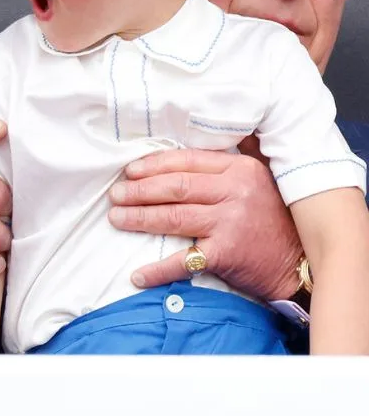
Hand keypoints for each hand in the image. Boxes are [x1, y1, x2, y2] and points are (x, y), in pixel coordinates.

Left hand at [107, 148, 300, 301]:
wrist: (300, 262)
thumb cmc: (273, 218)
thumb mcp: (259, 178)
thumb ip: (234, 157)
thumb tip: (204, 140)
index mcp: (239, 169)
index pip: (186, 162)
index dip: (153, 165)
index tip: (130, 171)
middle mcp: (235, 192)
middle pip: (175, 187)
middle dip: (139, 190)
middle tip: (115, 194)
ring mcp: (230, 223)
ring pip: (173, 217)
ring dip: (139, 218)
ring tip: (116, 218)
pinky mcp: (226, 253)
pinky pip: (184, 260)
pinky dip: (157, 269)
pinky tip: (138, 274)